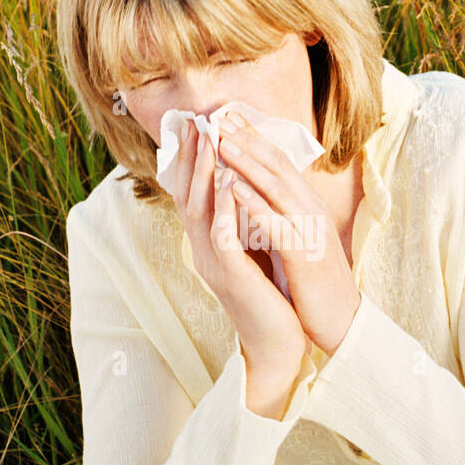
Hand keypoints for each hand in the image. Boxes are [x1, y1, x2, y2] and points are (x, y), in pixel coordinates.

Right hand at [170, 118, 310, 375]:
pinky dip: (223, 205)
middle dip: (193, 156)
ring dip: (203, 171)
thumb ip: (240, 225)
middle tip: (196, 120)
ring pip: (200, 209)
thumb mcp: (250, 254)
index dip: (194, 159)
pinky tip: (228, 180)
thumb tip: (240, 191)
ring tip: (209, 138)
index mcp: (209, 244)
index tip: (200, 124)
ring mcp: (214, 263)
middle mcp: (203, 251)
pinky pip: (222, 234)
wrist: (276, 344)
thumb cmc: (268, 298)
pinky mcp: (231, 275)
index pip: (194, 194)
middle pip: (189, 195)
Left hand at [217, 112, 361, 354]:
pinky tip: (235, 189)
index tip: (227, 117)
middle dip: (247, 138)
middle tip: (219, 115)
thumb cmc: (314, 283)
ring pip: (277, 187)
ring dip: (248, 162)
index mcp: (307, 206)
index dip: (253, 137)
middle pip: (278, 165)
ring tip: (221, 141)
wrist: (341, 322)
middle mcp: (311, 210)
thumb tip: (260, 190)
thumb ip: (283, 213)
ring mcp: (311, 230)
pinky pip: (278, 224)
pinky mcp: (306, 255)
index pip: (279, 163)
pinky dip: (256, 204)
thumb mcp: (299, 239)